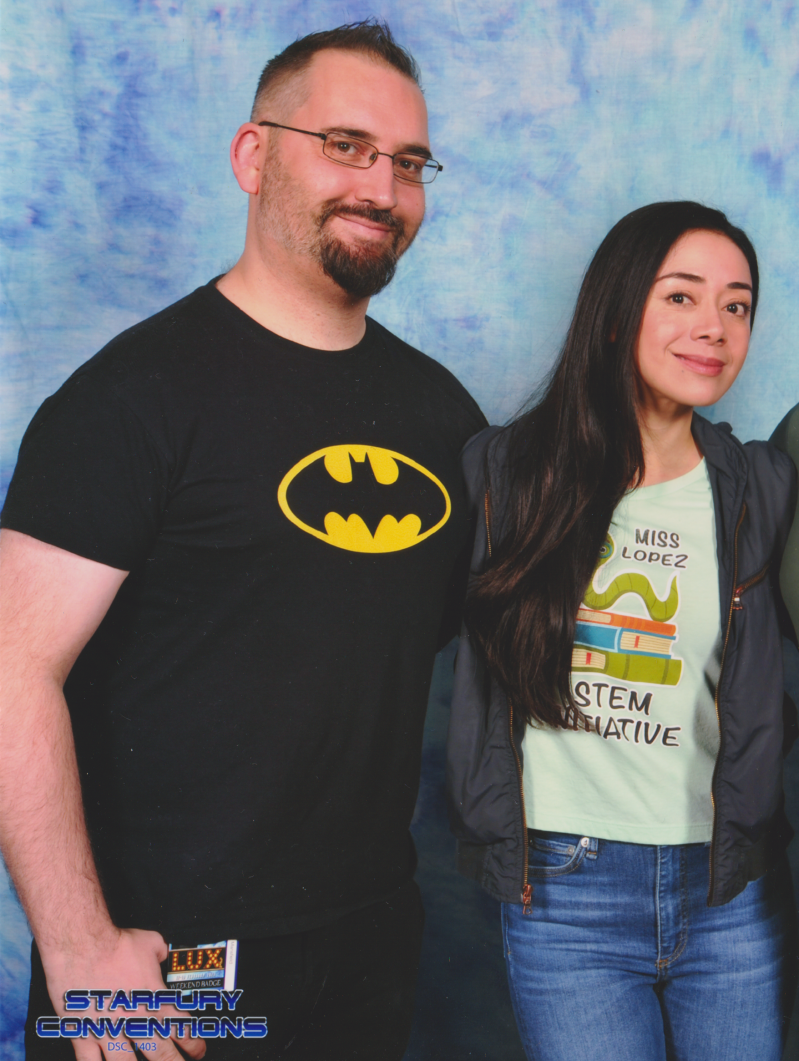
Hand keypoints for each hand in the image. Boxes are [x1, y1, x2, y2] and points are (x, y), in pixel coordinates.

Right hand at [39, 927, 206, 1060]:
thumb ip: (161, 952)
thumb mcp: (150, 942)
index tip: (198, 1050)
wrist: (83, 946)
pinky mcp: (84, 1035)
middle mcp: (135, 1020)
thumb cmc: (115, 944)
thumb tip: (164, 952)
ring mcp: (109, 1032)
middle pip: (162, 1055)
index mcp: (156, 1001)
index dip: (194, 1044)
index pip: (183, 1030)